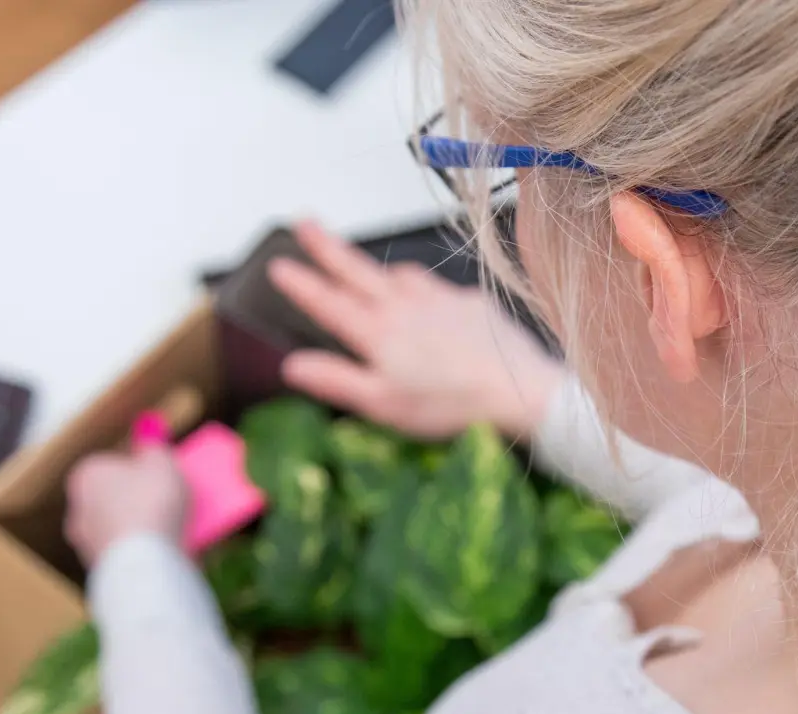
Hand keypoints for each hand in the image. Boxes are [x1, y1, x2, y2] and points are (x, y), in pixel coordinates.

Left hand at [65, 446, 187, 566]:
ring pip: (126, 527)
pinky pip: (132, 553)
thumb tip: (150, 441)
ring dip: (149, 526)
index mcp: (86, 475)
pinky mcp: (103, 569)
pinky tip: (175, 550)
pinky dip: (149, 550)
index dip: (142, 467)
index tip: (166, 472)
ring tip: (185, 527)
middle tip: (177, 497)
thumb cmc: (151, 503)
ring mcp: (88, 542)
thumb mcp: (163, 460)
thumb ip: (155, 447)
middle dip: (145, 498)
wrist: (144, 561)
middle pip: (119, 497)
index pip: (113, 464)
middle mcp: (79, 509)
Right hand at [269, 221, 564, 439]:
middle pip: (358, 270)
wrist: (519, 391)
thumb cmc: (450, 407)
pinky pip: (438, 289)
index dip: (301, 284)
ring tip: (368, 272)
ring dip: (379, 270)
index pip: (329, 302)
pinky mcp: (471, 303)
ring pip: (401, 276)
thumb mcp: (383, 404)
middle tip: (305, 223)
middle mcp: (406, 307)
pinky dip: (424, 291)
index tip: (278, 265)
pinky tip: (428, 306)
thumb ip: (336, 380)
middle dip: (327, 246)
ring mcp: (441, 300)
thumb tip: (291, 365)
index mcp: (378, 333)